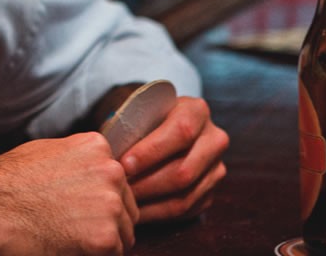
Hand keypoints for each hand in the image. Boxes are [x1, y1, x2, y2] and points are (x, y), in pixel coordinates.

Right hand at [0, 132, 138, 254]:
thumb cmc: (7, 182)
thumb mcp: (47, 152)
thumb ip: (78, 161)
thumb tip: (88, 175)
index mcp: (97, 148)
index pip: (117, 181)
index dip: (100, 200)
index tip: (80, 209)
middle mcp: (111, 172)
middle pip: (126, 208)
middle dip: (106, 222)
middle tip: (72, 228)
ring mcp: (110, 204)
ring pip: (122, 234)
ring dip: (100, 241)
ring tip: (66, 237)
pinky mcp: (105, 237)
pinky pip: (112, 254)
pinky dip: (91, 255)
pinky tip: (65, 247)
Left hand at [114, 96, 227, 222]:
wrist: (158, 125)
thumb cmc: (142, 117)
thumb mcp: (139, 110)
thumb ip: (130, 125)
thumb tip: (109, 154)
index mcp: (196, 111)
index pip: (181, 132)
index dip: (152, 151)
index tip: (124, 164)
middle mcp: (214, 139)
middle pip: (184, 170)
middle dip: (147, 183)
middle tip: (120, 188)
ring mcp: (216, 167)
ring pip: (185, 195)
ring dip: (151, 202)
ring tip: (125, 202)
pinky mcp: (211, 191)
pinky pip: (186, 210)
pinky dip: (158, 214)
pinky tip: (136, 211)